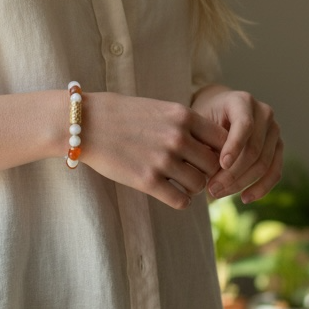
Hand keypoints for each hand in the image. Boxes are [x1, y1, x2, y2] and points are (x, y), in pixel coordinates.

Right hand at [80, 92, 229, 210]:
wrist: (86, 123)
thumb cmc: (121, 113)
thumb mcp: (159, 108)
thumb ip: (184, 124)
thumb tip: (209, 144)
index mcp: (183, 115)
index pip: (223, 140)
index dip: (219, 152)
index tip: (208, 156)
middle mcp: (178, 137)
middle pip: (214, 165)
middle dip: (207, 172)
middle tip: (196, 173)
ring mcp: (163, 160)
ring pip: (199, 185)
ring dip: (193, 187)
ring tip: (181, 183)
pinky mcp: (147, 181)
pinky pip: (181, 200)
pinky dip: (181, 200)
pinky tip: (171, 193)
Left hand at [191, 85, 282, 202]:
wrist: (218, 111)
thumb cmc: (205, 118)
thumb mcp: (200, 122)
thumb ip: (204, 141)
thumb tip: (205, 173)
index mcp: (243, 101)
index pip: (245, 125)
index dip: (234, 146)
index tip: (220, 165)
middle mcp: (264, 113)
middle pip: (255, 149)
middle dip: (233, 173)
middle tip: (211, 189)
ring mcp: (274, 131)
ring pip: (264, 163)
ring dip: (242, 183)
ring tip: (218, 194)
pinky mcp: (278, 148)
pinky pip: (275, 172)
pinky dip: (261, 187)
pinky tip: (245, 198)